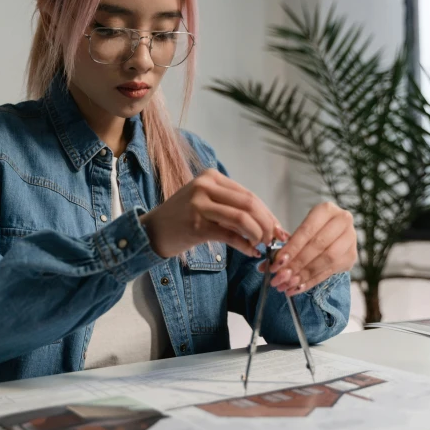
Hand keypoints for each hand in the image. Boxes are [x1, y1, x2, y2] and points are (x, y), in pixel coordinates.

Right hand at [139, 169, 287, 258]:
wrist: (151, 231)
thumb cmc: (181, 219)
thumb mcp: (206, 203)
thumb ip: (232, 207)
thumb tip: (267, 222)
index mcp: (211, 177)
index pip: (248, 194)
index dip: (268, 213)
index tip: (279, 228)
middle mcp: (205, 186)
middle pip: (249, 204)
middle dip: (267, 224)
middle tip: (274, 240)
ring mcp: (199, 204)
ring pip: (242, 218)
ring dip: (258, 234)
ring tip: (263, 246)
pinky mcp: (196, 224)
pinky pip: (230, 235)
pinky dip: (245, 245)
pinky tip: (250, 252)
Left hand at [268, 202, 356, 296]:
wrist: (336, 233)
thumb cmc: (313, 230)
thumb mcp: (299, 231)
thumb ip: (284, 245)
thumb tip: (264, 264)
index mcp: (326, 210)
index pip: (307, 231)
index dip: (292, 248)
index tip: (278, 262)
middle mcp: (342, 222)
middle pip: (318, 246)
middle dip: (297, 264)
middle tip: (280, 277)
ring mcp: (350, 240)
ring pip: (326, 260)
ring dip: (304, 274)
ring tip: (287, 284)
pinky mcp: (351, 257)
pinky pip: (330, 272)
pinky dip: (311, 281)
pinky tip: (297, 287)